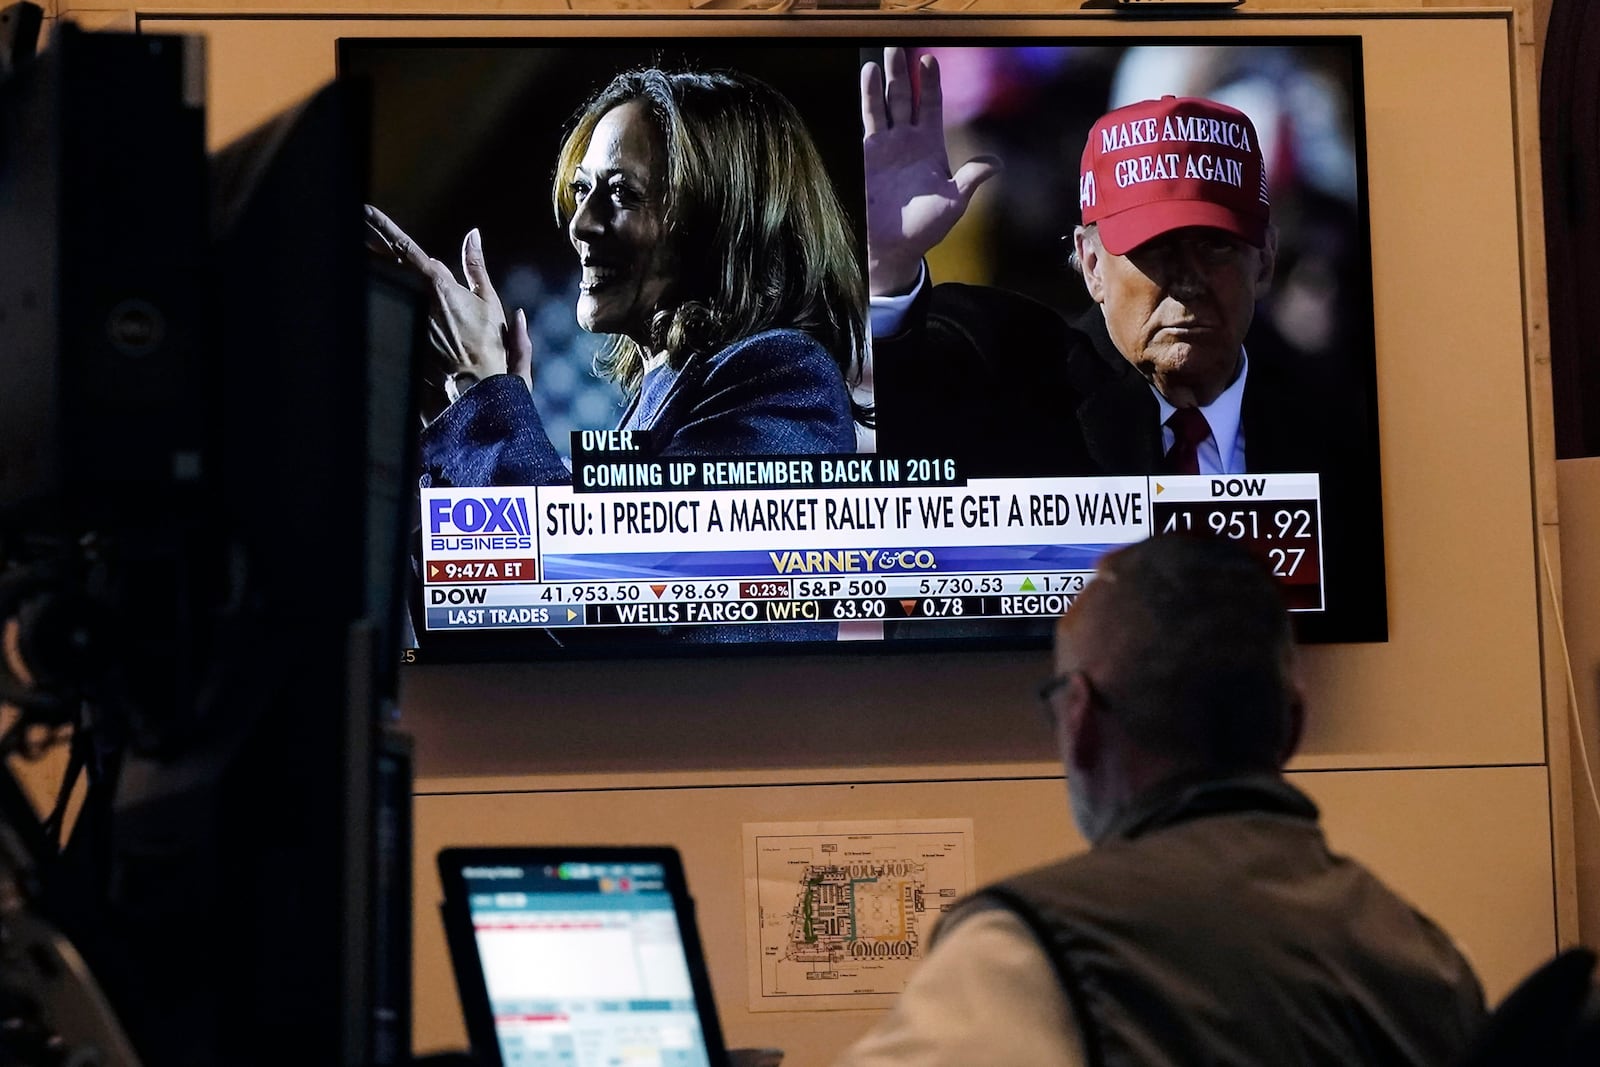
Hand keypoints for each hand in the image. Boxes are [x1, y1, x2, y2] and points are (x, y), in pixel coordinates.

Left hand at [364, 205, 520, 390]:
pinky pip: (386, 309)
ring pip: (382, 285)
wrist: (476, 387)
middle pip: (384, 262)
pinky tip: (367, 289)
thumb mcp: (488, 301)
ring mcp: (405, 316)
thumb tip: (473, 234)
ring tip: (355, 252)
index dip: (381, 227)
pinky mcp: (401, 335)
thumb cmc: (489, 344)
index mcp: (436, 284)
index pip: (403, 247)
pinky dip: (377, 296)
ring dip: (369, 267)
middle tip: (352, 223)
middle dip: (368, 241)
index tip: (364, 211)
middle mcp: (415, 297)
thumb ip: (476, 265)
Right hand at [861, 47, 1001, 295]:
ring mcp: (887, 145)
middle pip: (907, 97)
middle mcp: (908, 140)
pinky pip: (869, 120)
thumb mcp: (954, 203)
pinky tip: (868, 76)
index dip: (932, 83)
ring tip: (884, 56)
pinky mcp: (868, 154)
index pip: (932, 105)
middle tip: (900, 48)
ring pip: (886, 104)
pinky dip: (868, 98)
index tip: (930, 59)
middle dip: (904, 72)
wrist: (892, 246)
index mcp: (931, 146)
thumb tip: (997, 163)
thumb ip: (971, 179)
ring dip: (885, 80)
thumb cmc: (925, 228)